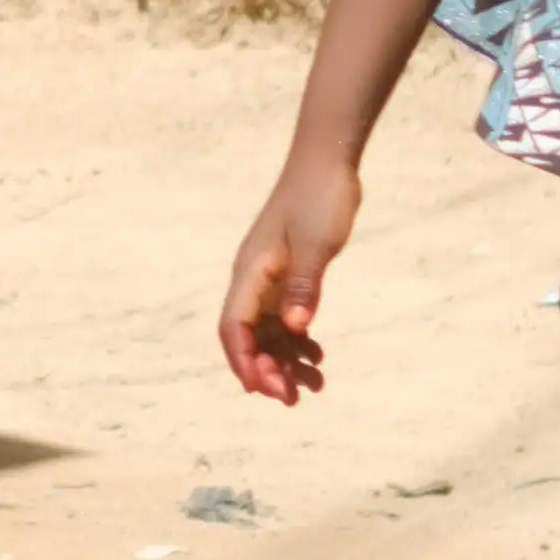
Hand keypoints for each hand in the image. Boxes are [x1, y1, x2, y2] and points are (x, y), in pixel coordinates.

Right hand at [222, 157, 357, 401]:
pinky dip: (297, 341)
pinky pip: (284, 319)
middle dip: (267, 370)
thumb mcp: (316, 245)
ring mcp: (269, 278)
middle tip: (295, 398)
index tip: (265, 389)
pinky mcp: (286, 275)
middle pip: (247, 337)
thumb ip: (305, 287)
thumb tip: (295, 328)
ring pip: (267, 332)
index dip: (244, 362)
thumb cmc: (319, 198)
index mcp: (250, 272)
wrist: (326, 162)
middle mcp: (253, 279)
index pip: (234, 327)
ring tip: (314, 385)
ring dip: (285, 361)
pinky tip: (317, 356)